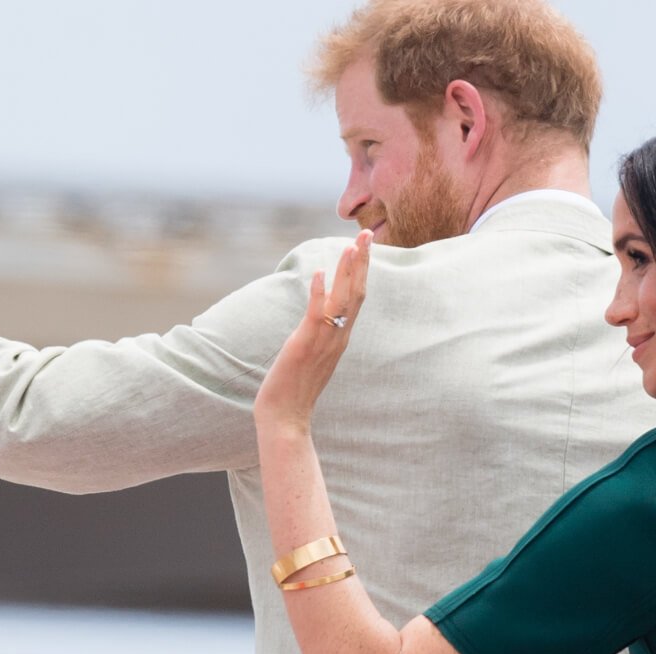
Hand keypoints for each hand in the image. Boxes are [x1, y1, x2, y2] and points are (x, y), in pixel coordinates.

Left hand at [254, 230, 372, 433]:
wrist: (287, 416)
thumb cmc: (295, 388)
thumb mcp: (312, 355)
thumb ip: (318, 334)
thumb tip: (318, 318)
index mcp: (341, 337)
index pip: (357, 297)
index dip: (362, 270)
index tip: (363, 245)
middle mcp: (338, 336)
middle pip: (357, 292)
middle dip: (362, 261)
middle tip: (368, 234)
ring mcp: (324, 341)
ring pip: (342, 300)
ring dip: (347, 271)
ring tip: (350, 245)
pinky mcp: (305, 344)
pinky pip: (316, 314)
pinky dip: (319, 293)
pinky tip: (319, 272)